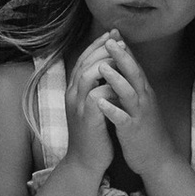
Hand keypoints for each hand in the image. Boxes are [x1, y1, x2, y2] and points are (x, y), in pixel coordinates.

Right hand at [60, 35, 134, 176]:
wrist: (86, 161)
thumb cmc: (93, 134)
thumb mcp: (92, 107)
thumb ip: (97, 88)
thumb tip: (109, 70)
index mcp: (74, 90)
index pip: (83, 59)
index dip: (97, 45)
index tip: (112, 33)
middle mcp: (72, 95)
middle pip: (84, 62)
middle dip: (102, 47)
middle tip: (118, 37)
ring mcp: (78, 106)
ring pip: (87, 74)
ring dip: (105, 62)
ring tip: (121, 53)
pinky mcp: (87, 118)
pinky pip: (96, 94)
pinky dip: (108, 85)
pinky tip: (122, 79)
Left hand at [96, 41, 174, 187]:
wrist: (158, 158)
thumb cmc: (145, 129)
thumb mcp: (141, 104)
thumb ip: (132, 86)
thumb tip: (123, 67)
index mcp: (144, 92)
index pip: (134, 66)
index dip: (125, 49)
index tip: (113, 32)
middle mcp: (144, 99)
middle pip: (134, 73)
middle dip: (122, 57)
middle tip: (109, 40)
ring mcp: (139, 115)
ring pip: (129, 93)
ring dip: (116, 79)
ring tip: (102, 67)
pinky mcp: (133, 131)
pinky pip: (122, 118)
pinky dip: (111, 110)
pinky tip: (99, 102)